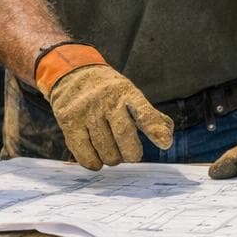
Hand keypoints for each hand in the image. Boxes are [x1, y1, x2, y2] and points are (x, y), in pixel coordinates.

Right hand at [43, 57, 173, 169]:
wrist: (73, 73)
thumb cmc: (109, 91)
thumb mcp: (130, 95)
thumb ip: (150, 115)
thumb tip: (166, 137)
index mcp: (126, 92)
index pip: (143, 111)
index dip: (154, 129)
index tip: (164, 144)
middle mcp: (106, 100)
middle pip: (124, 136)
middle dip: (132, 153)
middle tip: (132, 155)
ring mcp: (87, 111)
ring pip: (106, 150)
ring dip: (113, 159)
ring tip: (113, 153)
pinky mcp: (69, 122)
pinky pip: (85, 155)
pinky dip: (95, 163)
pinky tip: (98, 160)